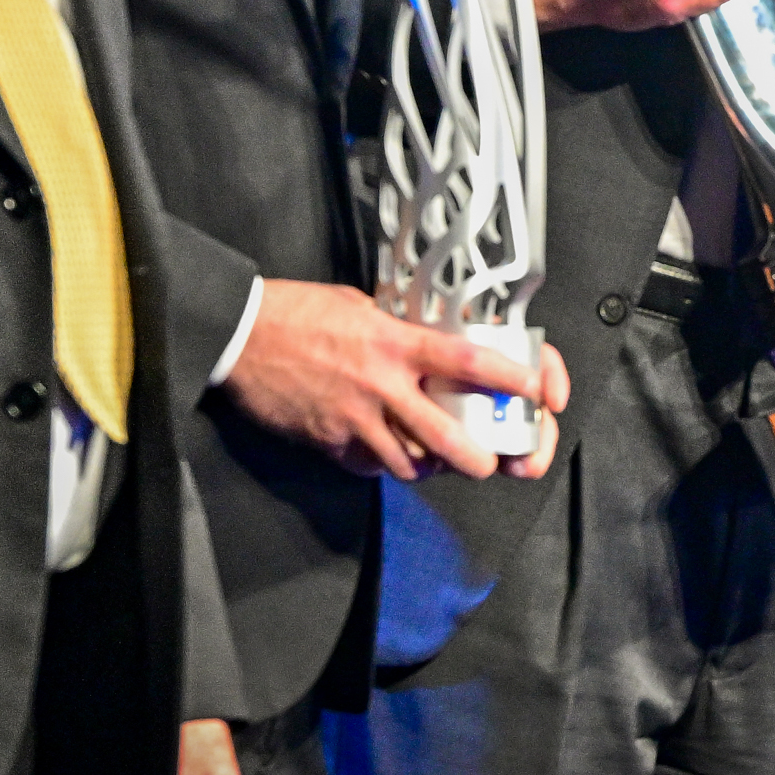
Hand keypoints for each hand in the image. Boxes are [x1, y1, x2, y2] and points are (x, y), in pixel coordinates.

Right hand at [221, 278, 563, 481]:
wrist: (240, 335)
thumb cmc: (298, 312)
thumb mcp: (360, 307)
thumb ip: (396, 330)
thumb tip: (423, 342)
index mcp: (394, 342)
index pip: (466, 361)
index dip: (507, 378)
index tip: (534, 390)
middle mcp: (381, 384)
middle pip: (446, 436)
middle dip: (475, 458)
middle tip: (486, 462)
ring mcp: (354, 418)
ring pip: (408, 463)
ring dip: (427, 466)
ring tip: (434, 460)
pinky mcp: (328, 441)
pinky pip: (367, 466)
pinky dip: (381, 465)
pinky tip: (383, 455)